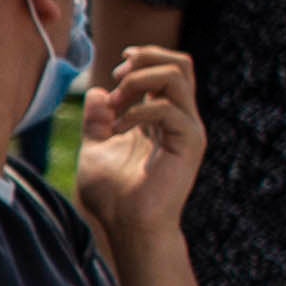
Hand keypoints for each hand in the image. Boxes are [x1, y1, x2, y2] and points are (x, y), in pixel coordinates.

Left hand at [75, 45, 205, 239]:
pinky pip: (168, 109)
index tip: (116, 71)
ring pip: (177, 75)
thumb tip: (97, 93)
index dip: (143, 58)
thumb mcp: (96, 148)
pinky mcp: (189, 144)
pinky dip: (138, 111)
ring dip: (140, 79)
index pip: (168, 68)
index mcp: (161, 117)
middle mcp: (179, 119)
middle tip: (119, 75)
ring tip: (118, 101)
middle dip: (146, 57)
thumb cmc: (114, 195)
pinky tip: (119, 128)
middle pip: (180, 63)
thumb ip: (97, 121)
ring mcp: (187, 129)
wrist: (128, 227)